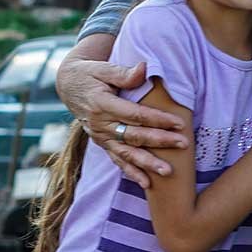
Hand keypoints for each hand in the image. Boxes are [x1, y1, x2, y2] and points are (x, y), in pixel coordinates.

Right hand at [55, 50, 188, 188]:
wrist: (69, 86)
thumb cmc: (90, 74)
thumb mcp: (103, 68)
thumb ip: (124, 72)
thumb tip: (145, 68)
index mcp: (101, 104)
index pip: (134, 114)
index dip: (157, 119)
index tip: (179, 123)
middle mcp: (100, 124)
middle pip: (133, 135)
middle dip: (159, 141)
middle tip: (183, 144)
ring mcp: (100, 136)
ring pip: (126, 153)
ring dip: (147, 164)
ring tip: (167, 172)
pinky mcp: (101, 144)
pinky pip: (117, 160)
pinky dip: (131, 172)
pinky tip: (147, 183)